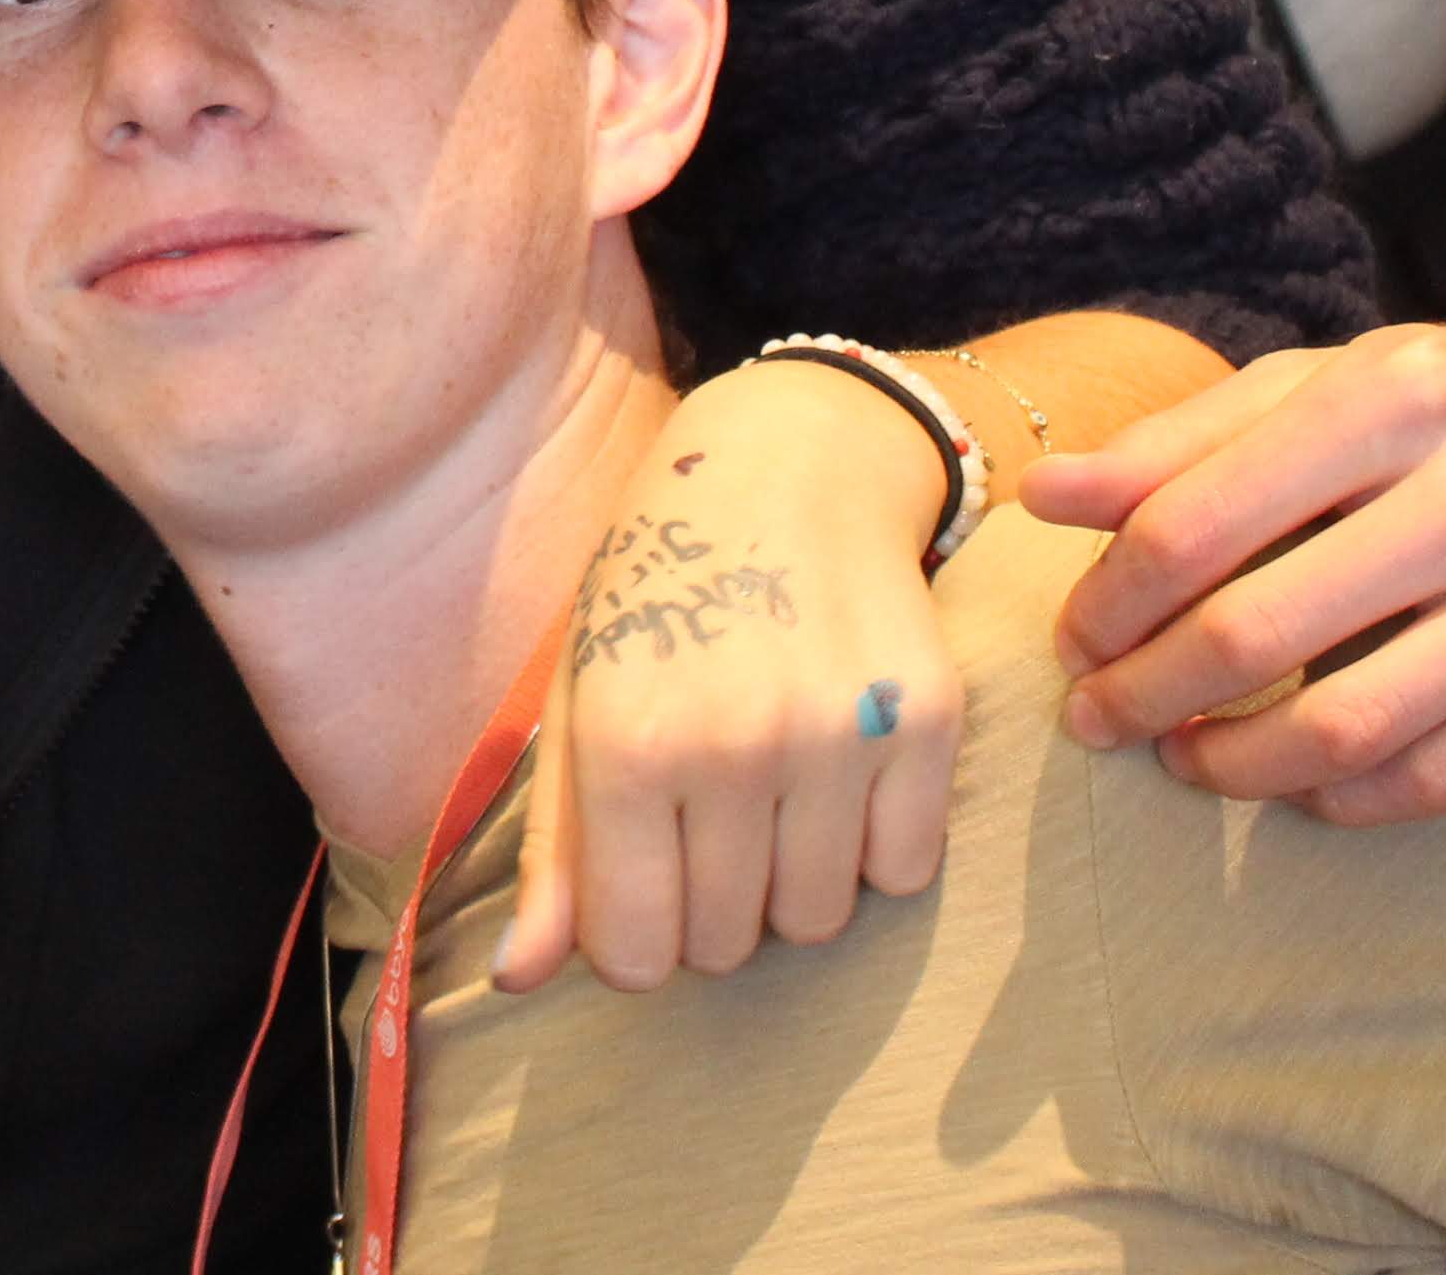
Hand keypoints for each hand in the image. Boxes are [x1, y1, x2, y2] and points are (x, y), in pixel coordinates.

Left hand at [493, 358, 961, 992]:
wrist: (786, 467)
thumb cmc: (658, 592)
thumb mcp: (577, 697)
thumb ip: (554, 850)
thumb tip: (516, 979)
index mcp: (628, 741)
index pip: (634, 952)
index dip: (632, 936)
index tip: (637, 886)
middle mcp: (735, 745)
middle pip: (727, 945)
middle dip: (707, 905)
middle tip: (702, 817)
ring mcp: (841, 736)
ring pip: (816, 920)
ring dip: (787, 881)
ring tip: (767, 791)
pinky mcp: (929, 723)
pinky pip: (902, 873)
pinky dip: (869, 847)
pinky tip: (836, 771)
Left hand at [1032, 325, 1445, 821]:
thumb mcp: (1322, 389)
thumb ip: (1180, 445)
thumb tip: (1043, 495)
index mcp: (1402, 389)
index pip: (1196, 523)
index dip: (1108, 602)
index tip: (1072, 644)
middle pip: (1259, 631)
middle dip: (1147, 693)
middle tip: (1098, 721)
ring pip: (1349, 727)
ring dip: (1236, 765)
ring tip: (1182, 761)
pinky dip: (1348, 799)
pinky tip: (1299, 785)